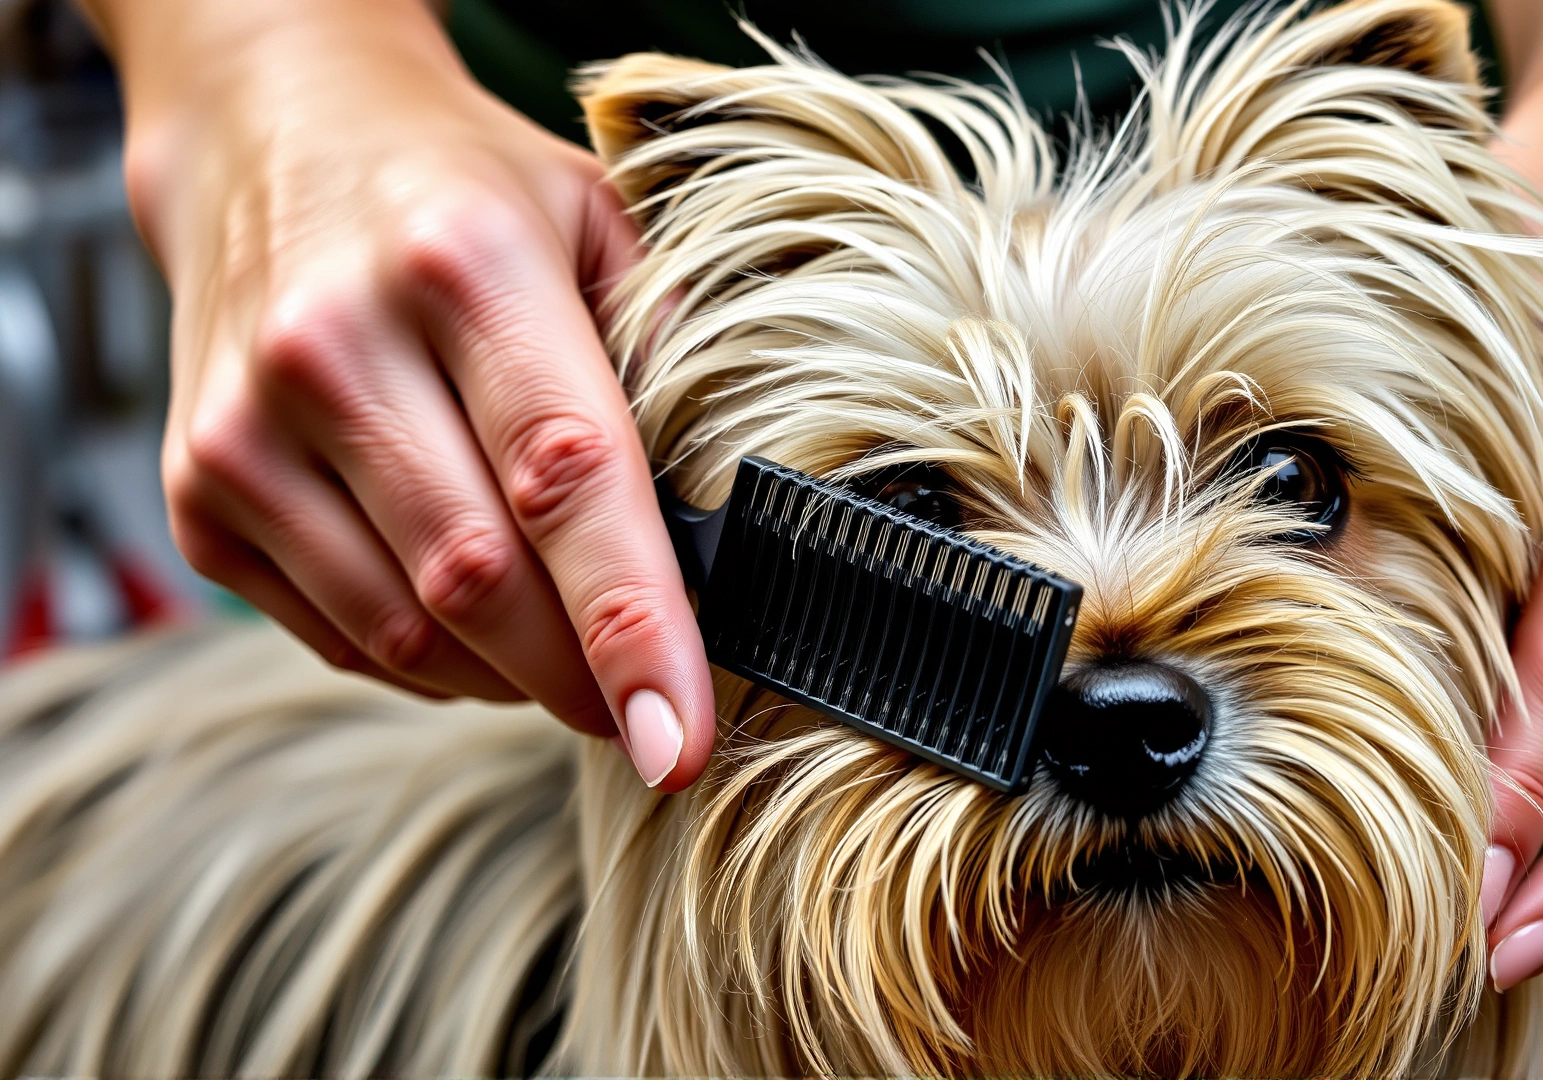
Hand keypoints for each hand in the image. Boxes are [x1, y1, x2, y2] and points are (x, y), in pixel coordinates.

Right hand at [103, 0, 713, 788]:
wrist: (273, 136)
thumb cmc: (466, 196)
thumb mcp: (599, 222)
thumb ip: (670, 358)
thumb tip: (733, 529)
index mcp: (464, 263)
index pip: (564, 477)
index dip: (629, 624)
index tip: (678, 737)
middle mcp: (334, 345)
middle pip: (480, 580)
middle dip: (581, 673)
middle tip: (648, 702)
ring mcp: (246, 428)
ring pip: (406, 629)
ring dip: (509, 673)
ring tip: (562, 639)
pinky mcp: (199, 497)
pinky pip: (344, 639)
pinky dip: (432, 659)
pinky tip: (473, 613)